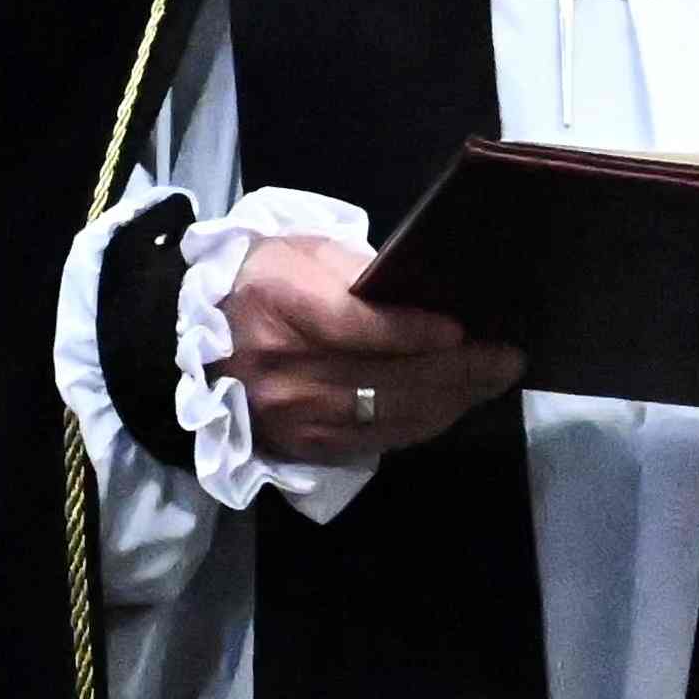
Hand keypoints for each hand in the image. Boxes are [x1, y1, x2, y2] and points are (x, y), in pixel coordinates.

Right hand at [216, 235, 522, 466]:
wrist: (193, 342)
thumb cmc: (260, 284)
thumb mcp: (301, 252)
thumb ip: (359, 273)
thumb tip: (425, 297)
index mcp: (278, 304)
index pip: (353, 327)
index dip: (410, 333)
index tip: (459, 331)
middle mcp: (281, 369)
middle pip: (384, 379)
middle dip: (456, 371)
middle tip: (506, 359)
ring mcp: (291, 416)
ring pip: (388, 417)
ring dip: (450, 402)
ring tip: (492, 381)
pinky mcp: (302, 447)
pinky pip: (376, 442)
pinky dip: (421, 423)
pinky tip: (453, 404)